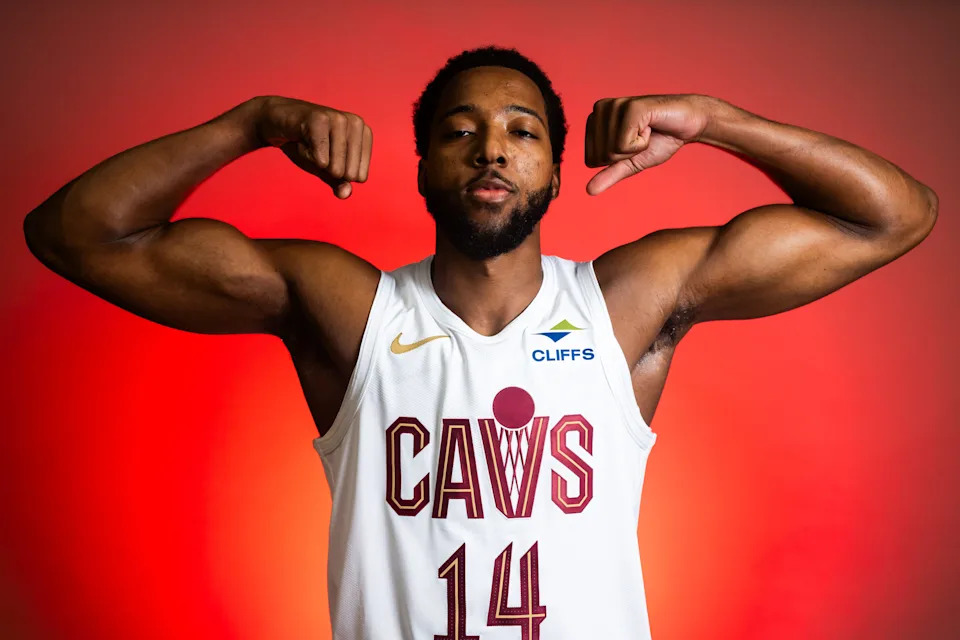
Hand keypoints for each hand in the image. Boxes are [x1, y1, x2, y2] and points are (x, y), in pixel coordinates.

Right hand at [254, 95, 372, 198]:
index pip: (360, 176)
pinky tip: (300, 138)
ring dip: (315, 161)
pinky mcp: (320, 119)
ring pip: (334, 167)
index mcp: (364, 134)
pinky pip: (319, 159)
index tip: (327, 154)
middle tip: (316, 148)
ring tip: (309, 142)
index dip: (338, 173)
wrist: (278, 122)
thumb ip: (339, 183)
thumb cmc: (307, 144)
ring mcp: (339, 119)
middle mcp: (356, 123)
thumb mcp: (326, 168)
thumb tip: (345, 194)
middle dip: (327, 168)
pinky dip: (305, 155)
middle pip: (348, 173)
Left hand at [585, 94, 710, 195]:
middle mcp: (600, 109)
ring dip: (636, 147)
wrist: (688, 124)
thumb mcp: (631, 162)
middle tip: (642, 137)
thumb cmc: (660, 140)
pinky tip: (651, 126)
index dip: (617, 160)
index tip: (632, 144)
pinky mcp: (631, 106)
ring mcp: (615, 105)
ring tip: (647, 130)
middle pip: (601, 156)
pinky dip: (643, 142)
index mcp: (595, 120)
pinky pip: (625, 143)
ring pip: (612, 150)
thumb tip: (589, 191)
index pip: (591, 160)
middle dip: (626, 154)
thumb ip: (610, 174)